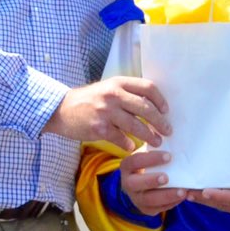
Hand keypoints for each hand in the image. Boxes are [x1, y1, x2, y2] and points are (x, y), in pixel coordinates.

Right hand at [43, 76, 169, 147]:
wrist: (61, 110)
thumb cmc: (88, 100)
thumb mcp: (107, 89)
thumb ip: (127, 93)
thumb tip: (152, 105)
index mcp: (118, 82)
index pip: (147, 87)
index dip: (160, 100)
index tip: (166, 111)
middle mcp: (113, 95)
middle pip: (146, 108)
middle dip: (160, 122)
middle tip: (167, 131)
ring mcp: (106, 111)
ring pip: (136, 126)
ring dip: (150, 136)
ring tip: (157, 142)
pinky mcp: (99, 128)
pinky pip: (121, 138)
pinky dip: (129, 144)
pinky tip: (133, 147)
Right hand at [119, 148, 187, 215]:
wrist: (141, 184)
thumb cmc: (150, 163)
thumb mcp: (148, 153)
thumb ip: (156, 145)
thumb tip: (172, 131)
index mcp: (127, 166)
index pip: (135, 161)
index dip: (150, 159)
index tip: (169, 156)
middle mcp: (127, 183)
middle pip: (135, 183)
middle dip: (151, 180)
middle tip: (167, 177)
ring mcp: (135, 198)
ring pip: (147, 200)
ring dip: (165, 196)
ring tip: (182, 191)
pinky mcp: (145, 209)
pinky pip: (156, 209)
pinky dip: (170, 204)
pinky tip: (182, 198)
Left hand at [191, 147, 229, 223]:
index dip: (219, 196)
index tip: (204, 192)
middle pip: (224, 205)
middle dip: (205, 200)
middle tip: (186, 193)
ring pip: (224, 208)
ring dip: (207, 202)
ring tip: (189, 194)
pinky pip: (228, 209)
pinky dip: (216, 203)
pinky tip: (204, 197)